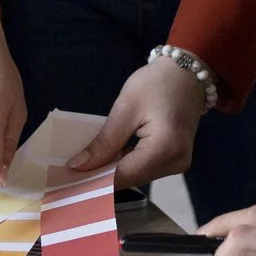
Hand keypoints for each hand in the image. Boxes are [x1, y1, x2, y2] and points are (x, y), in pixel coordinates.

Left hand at [72, 59, 205, 185]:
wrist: (187, 74)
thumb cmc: (157, 83)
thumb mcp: (126, 108)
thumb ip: (104, 142)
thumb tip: (78, 167)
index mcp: (165, 148)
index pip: (123, 175)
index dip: (94, 180)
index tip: (68, 181)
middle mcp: (175, 163)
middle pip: (130, 179)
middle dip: (101, 176)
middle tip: (71, 171)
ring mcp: (178, 164)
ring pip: (136, 177)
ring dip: (112, 171)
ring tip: (86, 164)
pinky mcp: (175, 161)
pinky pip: (144, 169)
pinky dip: (126, 165)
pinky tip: (108, 158)